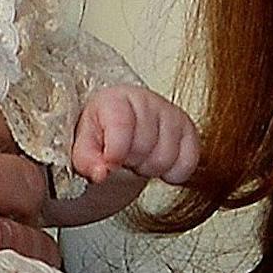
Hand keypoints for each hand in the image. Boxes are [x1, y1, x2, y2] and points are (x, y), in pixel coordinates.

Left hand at [72, 85, 199, 185]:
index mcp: (117, 99)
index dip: (115, 153)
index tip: (109, 164)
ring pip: (166, 158)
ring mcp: (170, 113)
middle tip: (122, 157)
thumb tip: (101, 173)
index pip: (122, 127)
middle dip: (131, 161)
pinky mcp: (188, 129)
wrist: (118, 125)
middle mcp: (147, 100)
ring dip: (150, 167)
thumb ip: (87, 160)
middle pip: (145, 147)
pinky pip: (189, 161)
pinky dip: (174, 171)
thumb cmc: (100, 133)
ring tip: (138, 157)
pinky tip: (158, 160)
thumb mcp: (83, 146)